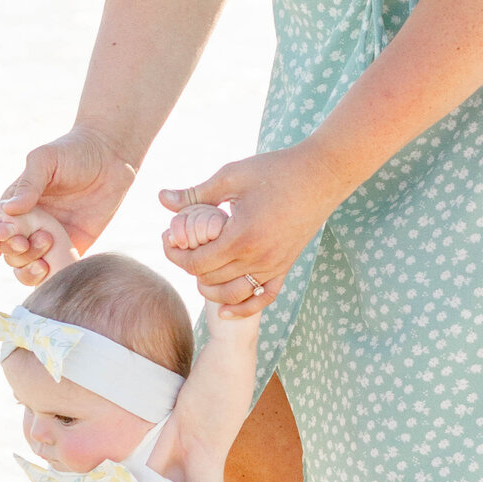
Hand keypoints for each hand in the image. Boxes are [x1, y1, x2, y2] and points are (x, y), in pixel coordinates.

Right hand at [0, 126, 136, 285]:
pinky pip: (55, 273)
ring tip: (44, 254)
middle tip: (26, 240)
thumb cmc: (73, 153)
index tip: (2, 234)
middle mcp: (29, 225)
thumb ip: (28, 184)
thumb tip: (9, 210)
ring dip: (28, 269)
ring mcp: (49, 240)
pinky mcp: (71, 250)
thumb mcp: (45, 160)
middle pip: (7, 252)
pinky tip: (55, 269)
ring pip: (25, 268)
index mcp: (16, 205)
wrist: (111, 158)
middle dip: (13, 251)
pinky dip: (49, 279)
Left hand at [159, 145, 333, 317]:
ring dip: (209, 289)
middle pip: (210, 279)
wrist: (321, 175)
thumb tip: (161, 199)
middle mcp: (258, 258)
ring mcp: (273, 266)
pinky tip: (224, 311)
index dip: (175, 254)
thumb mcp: (230, 177)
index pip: (196, 262)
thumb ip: (195, 194)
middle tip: (180, 247)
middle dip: (188, 266)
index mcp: (241, 237)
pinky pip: (263, 298)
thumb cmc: (274, 170)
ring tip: (198, 270)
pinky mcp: (285, 267)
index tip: (168, 238)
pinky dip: (242, 308)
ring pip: (232, 295)